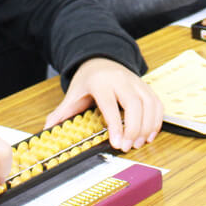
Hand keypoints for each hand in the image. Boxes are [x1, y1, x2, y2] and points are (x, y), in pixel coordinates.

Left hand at [45, 58, 161, 150]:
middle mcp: (121, 80)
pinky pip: (156, 103)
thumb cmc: (88, 80)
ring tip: (139, 143)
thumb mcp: (73, 94)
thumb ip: (62, 113)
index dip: (116, 125)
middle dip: (134, 128)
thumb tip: (48, 129)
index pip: (110, 105)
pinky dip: (156, 120)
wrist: (101, 60)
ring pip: (149, 104)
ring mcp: (136, 82)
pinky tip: (150, 134)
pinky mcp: (146, 86)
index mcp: (101, 83)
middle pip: (134, 104)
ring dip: (147, 126)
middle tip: (129, 146)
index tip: (118, 144)